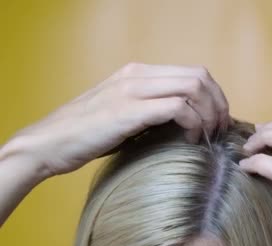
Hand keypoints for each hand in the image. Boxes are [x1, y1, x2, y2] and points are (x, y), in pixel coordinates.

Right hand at [5, 63, 230, 178]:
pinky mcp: (129, 110)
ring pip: (193, 87)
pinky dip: (194, 124)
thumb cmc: (88, 136)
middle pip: (200, 76)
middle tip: (219, 130)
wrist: (50, 144)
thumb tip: (190, 124)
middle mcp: (137, 75)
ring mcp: (133, 90)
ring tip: (207, 136)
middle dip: (219, 104)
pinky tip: (190, 141)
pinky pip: (178, 107)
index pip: (194, 72)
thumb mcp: (126, 115)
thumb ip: (154, 111)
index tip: (218, 122)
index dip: (215, 97)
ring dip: (210, 114)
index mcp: (138, 73)